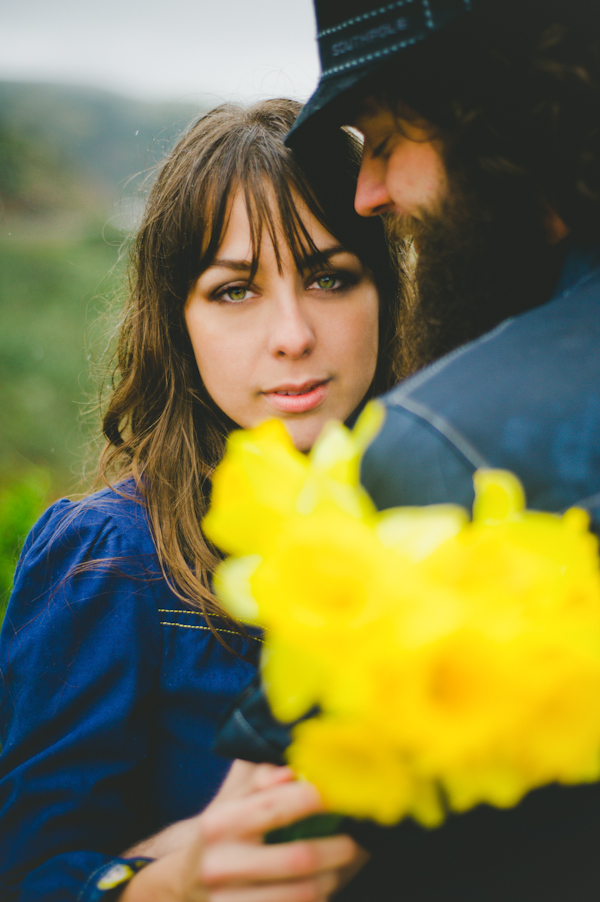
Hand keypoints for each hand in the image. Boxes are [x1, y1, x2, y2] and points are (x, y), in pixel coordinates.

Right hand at [120, 773, 365, 900]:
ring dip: (331, 881)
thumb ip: (259, 778)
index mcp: (220, 823)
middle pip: (299, 860)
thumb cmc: (218, 834)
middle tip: (356, 841)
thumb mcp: (229, 800)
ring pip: (302, 896)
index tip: (345, 792)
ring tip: (340, 867)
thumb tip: (293, 769)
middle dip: (338, 850)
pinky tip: (321, 889)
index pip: (276, 807)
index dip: (317, 798)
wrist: (178, 886)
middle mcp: (220, 863)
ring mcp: (226, 901)